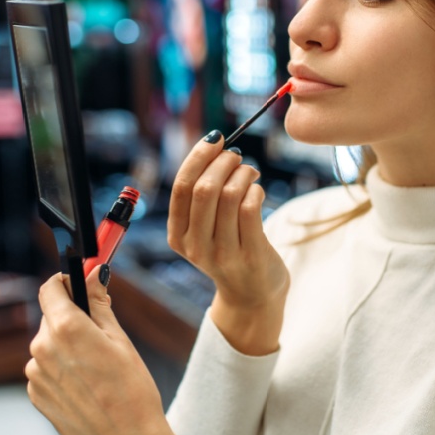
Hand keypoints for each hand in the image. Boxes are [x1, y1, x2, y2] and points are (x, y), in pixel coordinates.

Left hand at [26, 266, 182, 434]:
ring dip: (66, 346)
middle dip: (72, 318)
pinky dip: (61, 370)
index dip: (65, 282)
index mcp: (65, 328)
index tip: (78, 286)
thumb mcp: (120, 340)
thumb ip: (99, 304)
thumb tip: (93, 276)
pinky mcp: (35, 394)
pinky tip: (86, 387)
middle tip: (100, 336)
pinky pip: (46, 370)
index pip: (51, 287)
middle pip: (51, 316)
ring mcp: (35, 374)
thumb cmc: (131, 392)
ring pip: (48, 344)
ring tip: (96, 370)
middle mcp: (42, 347)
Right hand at [168, 132, 288, 354]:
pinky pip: (250, 208)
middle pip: (204, 188)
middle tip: (236, 156)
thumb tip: (213, 146)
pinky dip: (255, 190)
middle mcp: (195, 246)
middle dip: (223, 162)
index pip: (181, 187)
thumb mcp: (203, 230)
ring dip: (243, 174)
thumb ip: (200, 197)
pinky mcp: (249, 255)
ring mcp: (222, 254)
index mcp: (177, 236)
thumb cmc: (229, 251)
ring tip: (250, 172)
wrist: (252, 296)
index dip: (198, 156)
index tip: (215, 139)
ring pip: (229, 195)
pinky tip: (257, 191)